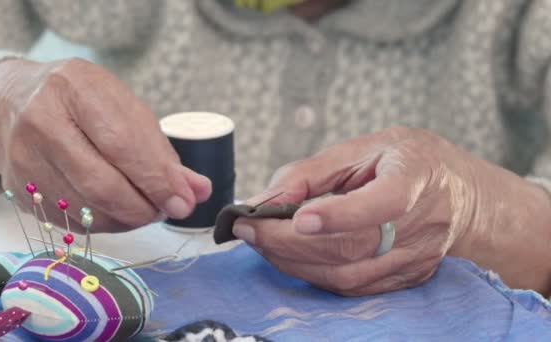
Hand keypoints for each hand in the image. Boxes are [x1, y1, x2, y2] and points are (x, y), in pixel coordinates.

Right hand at [0, 58, 210, 232]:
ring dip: (128, 219)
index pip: (122, 144)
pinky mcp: (18, 187)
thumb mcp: (125, 110)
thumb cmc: (85, 103)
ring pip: (87, 210)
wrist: (17, 102)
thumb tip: (198, 191)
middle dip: (145, 207)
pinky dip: (105, 224)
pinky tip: (117, 211)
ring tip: (145, 208)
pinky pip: (71, 222)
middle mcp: (40, 121)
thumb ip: (162, 152)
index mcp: (74, 88)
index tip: (184, 202)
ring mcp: (24, 157)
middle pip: (101, 184)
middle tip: (167, 210)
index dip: (157, 180)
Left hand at [233, 127, 550, 295]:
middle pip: (351, 248)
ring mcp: (413, 260)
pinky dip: (311, 273)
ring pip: (345, 275)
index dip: (340, 214)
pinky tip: (288, 256)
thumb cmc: (407, 163)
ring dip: (292, 261)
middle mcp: (420, 228)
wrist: (459, 195)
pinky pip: (349, 287)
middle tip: (248, 227)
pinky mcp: (403, 280)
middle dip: (288, 241)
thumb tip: (264, 199)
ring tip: (259, 239)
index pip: (382, 204)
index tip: (298, 218)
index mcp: (415, 181)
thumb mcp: (364, 147)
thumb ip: (312, 172)